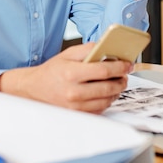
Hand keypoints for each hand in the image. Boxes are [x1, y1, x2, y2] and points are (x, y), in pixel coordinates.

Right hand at [0, 43, 130, 113]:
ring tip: (118, 82)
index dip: (119, 67)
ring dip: (117, 91)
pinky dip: (108, 100)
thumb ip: (87, 49)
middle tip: (125, 74)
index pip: (103, 70)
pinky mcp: (78, 115)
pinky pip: (100, 109)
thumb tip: (105, 47)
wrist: (35, 89)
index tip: (127, 64)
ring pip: (106, 100)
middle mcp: (73, 92)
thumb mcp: (67, 54)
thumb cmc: (52, 71)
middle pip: (108, 87)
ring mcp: (76, 106)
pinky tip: (108, 92)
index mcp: (71, 73)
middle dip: (121, 79)